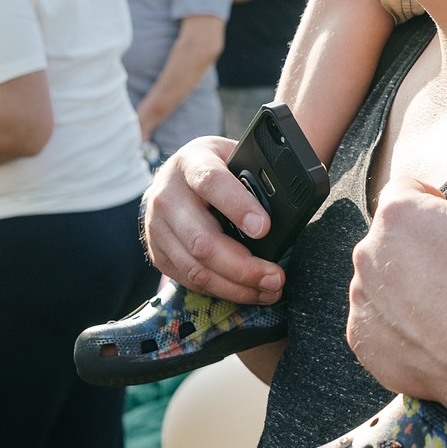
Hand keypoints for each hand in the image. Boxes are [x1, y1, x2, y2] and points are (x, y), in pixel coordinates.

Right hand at [143, 135, 284, 303]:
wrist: (173, 176)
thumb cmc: (213, 165)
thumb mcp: (232, 156)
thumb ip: (254, 176)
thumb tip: (288, 203)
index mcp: (191, 163)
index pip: (211, 183)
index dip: (238, 206)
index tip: (265, 228)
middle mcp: (168, 197)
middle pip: (202, 241)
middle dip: (243, 266)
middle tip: (276, 276)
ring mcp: (158, 229)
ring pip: (196, 269)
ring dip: (236, 287)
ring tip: (268, 289)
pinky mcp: (158, 254)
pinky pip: (189, 281)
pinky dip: (222, 291)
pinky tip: (246, 291)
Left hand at [347, 134, 446, 412]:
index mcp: (398, 212)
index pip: (406, 189)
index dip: (435, 202)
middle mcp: (368, 250)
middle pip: (391, 234)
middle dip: (418, 243)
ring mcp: (361, 297)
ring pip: (381, 276)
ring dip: (404, 282)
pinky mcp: (361, 338)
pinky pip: (375, 320)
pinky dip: (395, 323)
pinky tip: (431, 330)